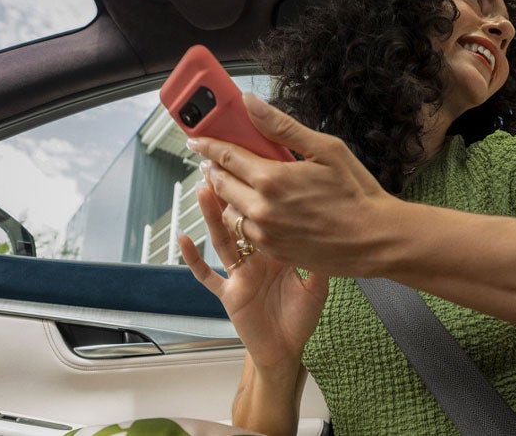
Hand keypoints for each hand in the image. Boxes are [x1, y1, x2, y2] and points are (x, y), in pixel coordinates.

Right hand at [179, 185, 327, 368]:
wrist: (287, 350)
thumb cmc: (300, 317)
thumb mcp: (318, 284)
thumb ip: (319, 259)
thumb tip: (332, 230)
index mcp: (277, 249)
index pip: (265, 214)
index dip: (258, 194)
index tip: (254, 167)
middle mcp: (255, 257)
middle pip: (239, 219)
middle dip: (229, 194)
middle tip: (220, 165)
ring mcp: (239, 273)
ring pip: (222, 239)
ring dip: (211, 216)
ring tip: (202, 189)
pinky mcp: (229, 292)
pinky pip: (207, 275)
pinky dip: (194, 259)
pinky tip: (183, 240)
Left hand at [187, 94, 406, 277]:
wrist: (375, 240)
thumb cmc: (357, 193)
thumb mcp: (326, 149)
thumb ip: (282, 127)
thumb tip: (250, 104)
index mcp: (271, 180)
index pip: (226, 156)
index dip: (207, 145)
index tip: (195, 139)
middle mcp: (261, 209)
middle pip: (221, 184)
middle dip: (213, 169)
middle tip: (211, 159)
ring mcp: (266, 234)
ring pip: (230, 211)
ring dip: (226, 196)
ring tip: (233, 184)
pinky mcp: (274, 251)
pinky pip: (246, 232)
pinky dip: (244, 217)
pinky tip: (255, 208)